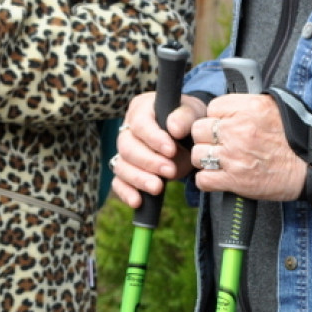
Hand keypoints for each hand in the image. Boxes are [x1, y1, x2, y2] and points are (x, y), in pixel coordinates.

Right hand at [109, 92, 204, 207]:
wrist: (189, 136)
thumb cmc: (189, 121)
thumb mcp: (193, 113)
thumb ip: (185, 117)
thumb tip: (174, 129)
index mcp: (141, 110)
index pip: (140, 124)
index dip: (153, 138)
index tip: (171, 150)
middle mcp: (127, 130)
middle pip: (127, 147)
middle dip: (149, 162)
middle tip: (170, 172)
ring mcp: (124, 152)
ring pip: (121, 166)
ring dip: (139, 179)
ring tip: (158, 188)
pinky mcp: (126, 171)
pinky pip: (119, 183)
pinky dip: (126, 193)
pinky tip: (138, 201)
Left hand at [190, 93, 306, 201]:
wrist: (310, 166)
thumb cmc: (295, 137)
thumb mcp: (274, 106)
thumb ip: (247, 103)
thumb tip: (228, 103)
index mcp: (249, 108)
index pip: (212, 107)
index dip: (217, 117)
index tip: (225, 125)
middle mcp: (238, 130)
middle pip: (199, 130)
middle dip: (207, 138)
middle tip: (220, 144)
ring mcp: (234, 156)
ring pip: (198, 155)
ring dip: (206, 159)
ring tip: (220, 161)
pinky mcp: (235, 180)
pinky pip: (203, 179)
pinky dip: (208, 180)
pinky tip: (219, 177)